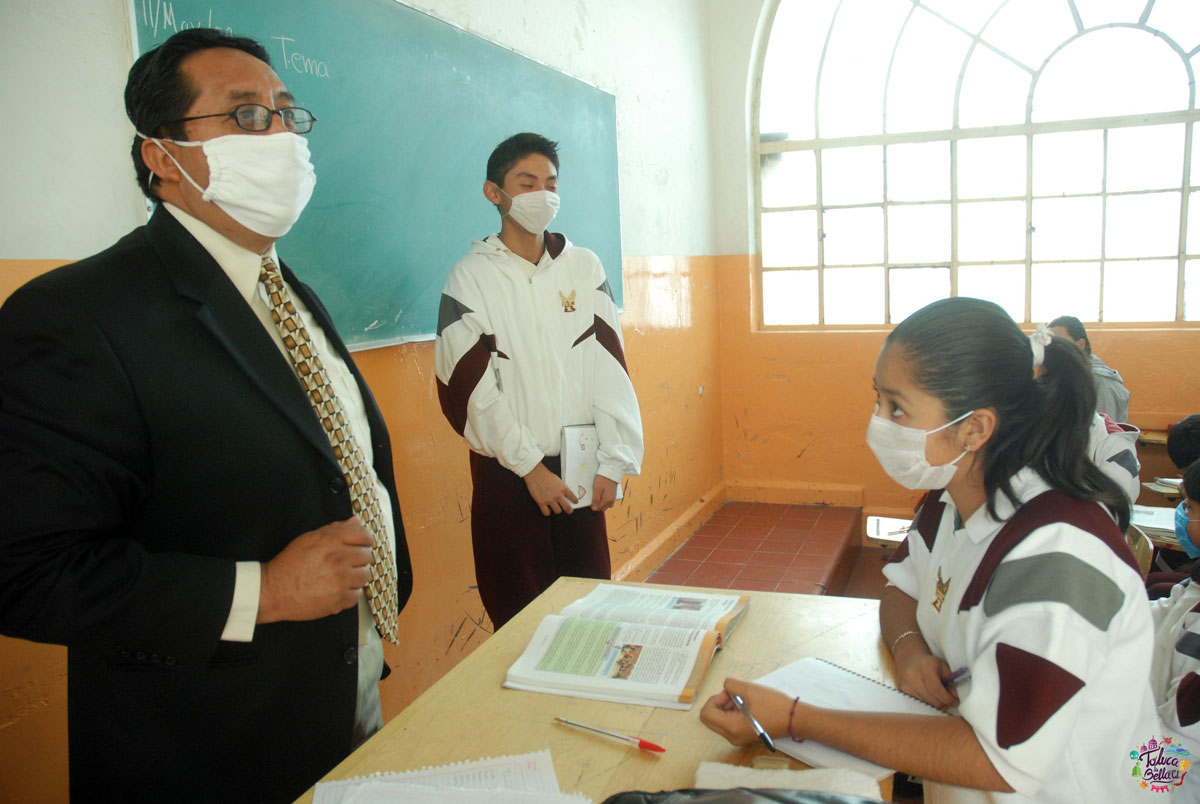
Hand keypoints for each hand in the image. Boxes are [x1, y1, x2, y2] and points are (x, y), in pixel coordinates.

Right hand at [257, 517, 372, 622]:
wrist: (273, 590)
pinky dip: (350, 593)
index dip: (365, 539)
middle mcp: (337, 559)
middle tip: (347, 562)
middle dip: (359, 558)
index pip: (364, 535)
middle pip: (366, 556)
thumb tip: (356, 521)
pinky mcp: (338, 599)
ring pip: (365, 575)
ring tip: (341, 577)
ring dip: (356, 576)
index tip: (363, 544)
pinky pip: (357, 595)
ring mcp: (339, 580)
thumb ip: (335, 529)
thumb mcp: (309, 539)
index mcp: (330, 541)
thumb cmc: (289, 564)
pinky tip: (337, 589)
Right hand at [523, 463, 577, 515]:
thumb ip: (561, 487)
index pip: (572, 497)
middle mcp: (558, 495)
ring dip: (557, 510)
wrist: (535, 473)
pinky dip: (548, 512)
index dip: (575, 500)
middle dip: (569, 510)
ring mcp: (550, 500)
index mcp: (563, 488)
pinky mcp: (541, 502)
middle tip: (569, 511)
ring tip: (555, 508)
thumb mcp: (558, 480)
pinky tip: (548, 509)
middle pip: (567, 507)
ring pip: (557, 511)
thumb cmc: (546, 475)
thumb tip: (563, 494)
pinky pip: (546, 513)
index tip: (575, 502)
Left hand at [590, 475, 618, 510]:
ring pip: (606, 504)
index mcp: (607, 500)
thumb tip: (594, 509)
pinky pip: (608, 500)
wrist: (611, 471)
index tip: (590, 500)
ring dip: (601, 502)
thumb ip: (596, 500)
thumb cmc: (602, 480)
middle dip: (598, 505)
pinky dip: (605, 499)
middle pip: (603, 508)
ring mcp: (613, 497)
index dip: (593, 506)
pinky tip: (602, 493)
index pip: (599, 509)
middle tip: (593, 497)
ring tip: (598, 495)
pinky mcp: (614, 494)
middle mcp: (611, 500)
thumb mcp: (597, 489)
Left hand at [700, 678, 792, 745]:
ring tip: (745, 699)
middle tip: (735, 695)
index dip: (714, 699)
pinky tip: (747, 705)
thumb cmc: (774, 705)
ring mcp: (737, 738)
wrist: (795, 719)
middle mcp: (731, 737)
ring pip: (719, 720)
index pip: (706, 714)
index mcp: (731, 728)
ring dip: (727, 706)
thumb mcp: (749, 689)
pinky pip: (729, 723)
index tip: (730, 694)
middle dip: (719, 703)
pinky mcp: (744, 736)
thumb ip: (730, 685)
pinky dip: (733, 712)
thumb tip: (724, 688)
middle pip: (710, 718)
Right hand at [894, 637, 957, 708]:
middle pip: (931, 699)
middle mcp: (913, 675)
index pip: (936, 688)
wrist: (910, 659)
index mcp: (926, 666)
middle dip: (944, 704)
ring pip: (925, 704)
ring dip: (935, 706)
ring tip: (940, 701)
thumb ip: (951, 682)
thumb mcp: (943, 667)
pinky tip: (930, 701)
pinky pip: (917, 704)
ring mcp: (906, 684)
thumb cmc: (930, 664)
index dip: (947, 698)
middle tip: (949, 703)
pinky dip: (926, 705)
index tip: (955, 702)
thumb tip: (954, 698)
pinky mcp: (902, 690)